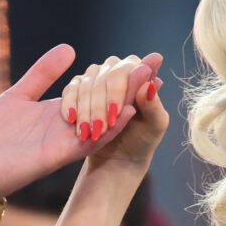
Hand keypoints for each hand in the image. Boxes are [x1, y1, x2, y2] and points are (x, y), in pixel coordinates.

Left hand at [0, 45, 162, 209]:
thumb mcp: (17, 96)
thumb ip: (42, 74)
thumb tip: (69, 48)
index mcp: (60, 111)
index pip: (95, 89)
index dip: (117, 74)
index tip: (141, 56)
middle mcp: (68, 127)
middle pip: (105, 103)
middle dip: (129, 84)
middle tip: (153, 63)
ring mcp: (64, 142)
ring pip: (104, 122)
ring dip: (126, 103)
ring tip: (148, 82)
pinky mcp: (56, 156)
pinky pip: (88, 142)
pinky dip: (108, 129)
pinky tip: (125, 112)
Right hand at [60, 53, 169, 170]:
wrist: (120, 157)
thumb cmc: (143, 138)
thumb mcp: (155, 124)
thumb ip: (153, 103)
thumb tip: (151, 84)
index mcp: (141, 73)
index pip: (127, 69)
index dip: (118, 90)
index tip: (115, 112)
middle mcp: (118, 70)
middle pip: (104, 75)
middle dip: (101, 104)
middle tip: (101, 128)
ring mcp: (98, 77)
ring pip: (87, 83)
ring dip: (87, 108)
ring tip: (89, 131)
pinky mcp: (80, 88)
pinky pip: (71, 88)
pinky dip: (70, 104)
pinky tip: (72, 119)